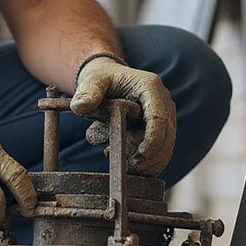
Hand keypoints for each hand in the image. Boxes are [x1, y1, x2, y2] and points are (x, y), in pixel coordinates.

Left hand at [70, 55, 176, 175]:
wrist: (108, 79)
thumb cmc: (102, 79)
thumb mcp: (92, 81)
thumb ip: (87, 93)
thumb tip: (80, 107)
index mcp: (151, 88)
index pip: (159, 119)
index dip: (152, 142)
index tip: (137, 158)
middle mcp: (164, 103)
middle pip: (165, 138)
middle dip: (147, 158)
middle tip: (125, 167)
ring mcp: (165, 118)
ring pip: (163, 150)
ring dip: (142, 161)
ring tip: (111, 153)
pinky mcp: (160, 131)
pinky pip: (158, 155)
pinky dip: (143, 164)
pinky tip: (122, 161)